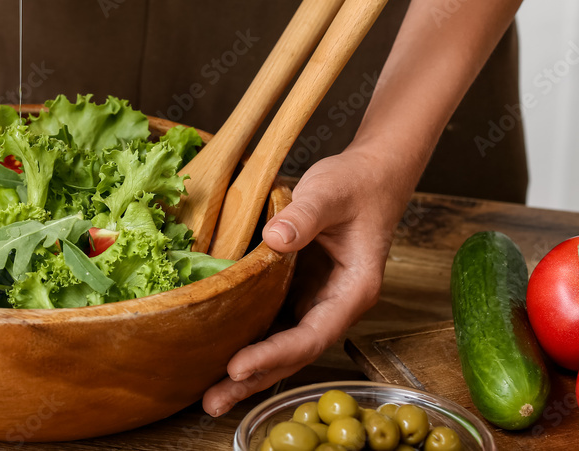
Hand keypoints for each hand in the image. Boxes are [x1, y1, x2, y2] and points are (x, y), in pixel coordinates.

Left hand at [202, 146, 413, 415]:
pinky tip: (219, 357)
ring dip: (248, 371)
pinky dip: (249, 342)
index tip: (236, 365)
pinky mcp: (298, 291)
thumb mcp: (329, 192)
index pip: (311, 335)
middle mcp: (334, 305)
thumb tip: (275, 240)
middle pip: (293, 354)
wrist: (369, 175)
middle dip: (253, 380)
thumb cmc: (355, 184)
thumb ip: (304, 215)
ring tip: (209, 396)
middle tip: (212, 403)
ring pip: (281, 345)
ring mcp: (315, 301)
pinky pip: (272, 324)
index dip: (274, 354)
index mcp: (352, 291)